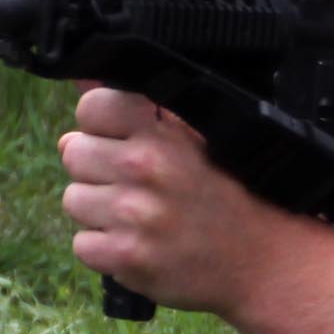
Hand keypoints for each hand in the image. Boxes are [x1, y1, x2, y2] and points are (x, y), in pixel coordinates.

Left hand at [59, 84, 333, 333]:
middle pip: (74, 154)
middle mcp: (145, 168)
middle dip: (97, 167)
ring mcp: (134, 215)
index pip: (91, 106)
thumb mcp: (193, 134)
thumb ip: (136, 105)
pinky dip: (104, 247)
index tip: (120, 137)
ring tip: (139, 213)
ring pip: (74, 199)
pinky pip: (82, 244)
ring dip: (99, 209)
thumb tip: (80, 76)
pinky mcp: (127, 258)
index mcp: (161, 132)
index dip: (100, 123)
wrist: (259, 258)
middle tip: (135, 182)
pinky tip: (137, 241)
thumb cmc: (224, 190)